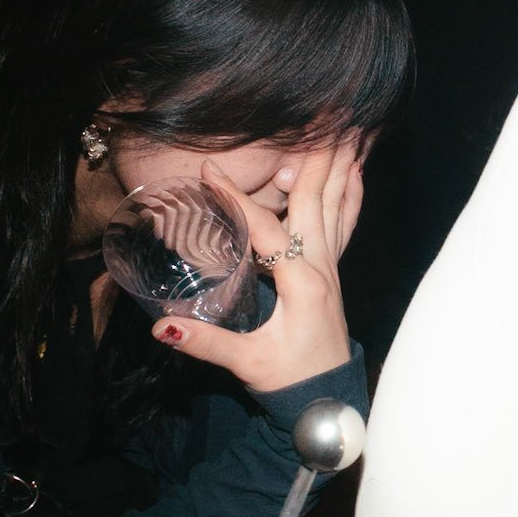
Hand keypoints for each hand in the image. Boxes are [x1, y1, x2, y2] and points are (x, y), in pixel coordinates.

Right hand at [151, 141, 363, 392]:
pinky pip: (345, 224)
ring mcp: (331, 268)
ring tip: (347, 128)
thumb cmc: (288, 381)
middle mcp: (321, 267)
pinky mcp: (332, 274)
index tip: (209, 168)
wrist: (326, 401)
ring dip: (339, 166)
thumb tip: (161, 325)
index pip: (264, 228)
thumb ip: (206, 343)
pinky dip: (351, 195)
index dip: (235, 198)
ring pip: (335, 206)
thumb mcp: (246, 363)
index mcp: (300, 283)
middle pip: (315, 201)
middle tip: (320, 115)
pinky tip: (357, 173)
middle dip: (313, 156)